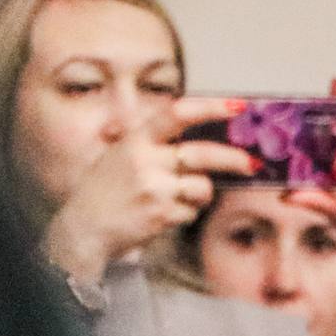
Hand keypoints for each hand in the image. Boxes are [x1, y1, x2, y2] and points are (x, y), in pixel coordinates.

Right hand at [42, 94, 255, 284]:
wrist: (84, 228)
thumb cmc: (105, 191)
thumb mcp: (121, 155)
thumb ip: (154, 144)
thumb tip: (201, 137)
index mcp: (136, 139)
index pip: (177, 114)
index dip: (211, 108)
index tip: (238, 106)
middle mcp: (146, 159)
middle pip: (204, 154)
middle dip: (234, 159)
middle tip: (252, 164)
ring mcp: (154, 188)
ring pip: (203, 187)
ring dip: (200, 195)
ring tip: (178, 198)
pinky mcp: (161, 214)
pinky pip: (192, 211)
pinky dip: (186, 213)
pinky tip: (164, 214)